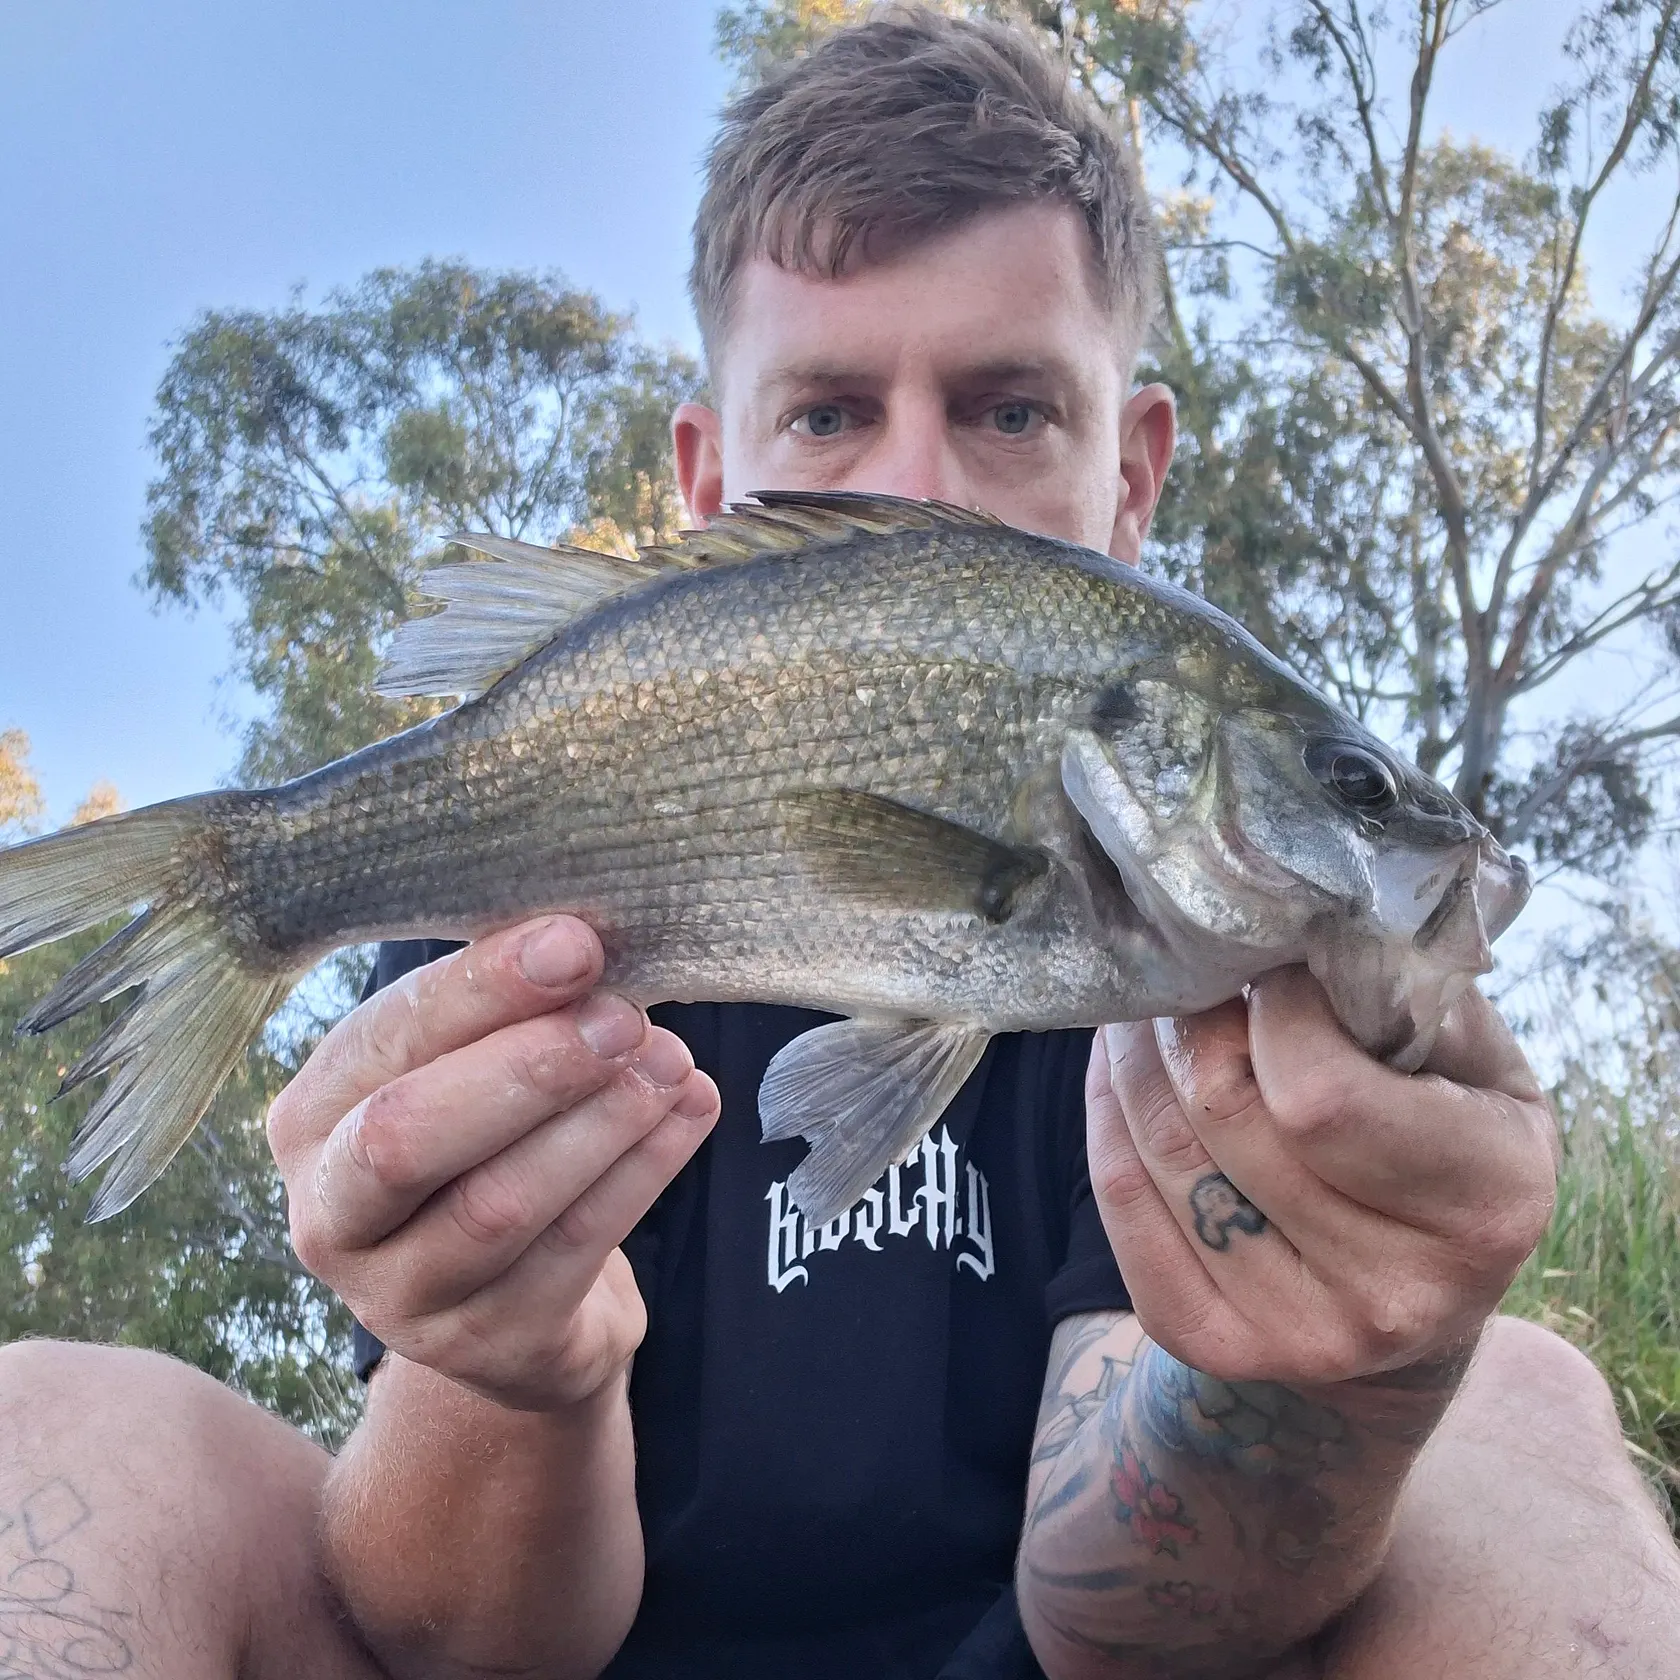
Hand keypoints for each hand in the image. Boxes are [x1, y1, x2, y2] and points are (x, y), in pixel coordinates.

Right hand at [267, 917, 719, 1412]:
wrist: (510, 1304)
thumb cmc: (485, 1145)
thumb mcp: (467, 1071)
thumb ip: (505, 1012)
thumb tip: (587, 943)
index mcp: (314, 1118)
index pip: (384, 1041)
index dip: (482, 988)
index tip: (576, 944)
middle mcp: (331, 1215)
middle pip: (408, 1137)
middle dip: (528, 1067)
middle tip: (625, 1017)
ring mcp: (403, 1296)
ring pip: (500, 1203)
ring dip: (601, 1121)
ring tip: (670, 1062)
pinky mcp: (488, 1344)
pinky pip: (574, 1248)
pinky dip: (643, 1170)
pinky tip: (689, 1111)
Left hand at [1088, 968, 1555, 1387]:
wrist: (1417, 1291)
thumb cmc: (1445, 1138)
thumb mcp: (1473, 1060)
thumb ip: (1401, 994)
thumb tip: (1290, 922)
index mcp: (1484, 1202)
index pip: (1319, 1095)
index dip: (1273, 1008)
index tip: (1272, 966)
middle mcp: (1396, 1293)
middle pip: (1221, 1113)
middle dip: (1188, 1018)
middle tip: (1187, 968)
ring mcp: (1300, 1335)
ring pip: (1158, 1150)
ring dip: (1133, 1054)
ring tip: (1149, 1005)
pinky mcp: (1213, 1342)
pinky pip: (1118, 1203)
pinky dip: (1104, 1116)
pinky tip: (1121, 1067)